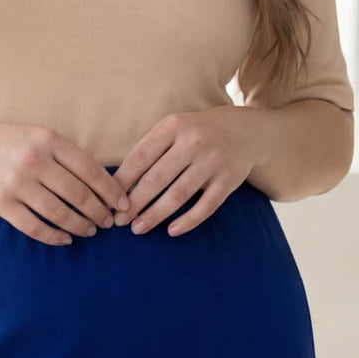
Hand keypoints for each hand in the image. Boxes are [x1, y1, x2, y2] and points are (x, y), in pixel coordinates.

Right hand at [0, 121, 130, 246]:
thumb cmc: (7, 142)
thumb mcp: (39, 136)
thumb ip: (67, 156)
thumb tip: (104, 184)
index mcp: (49, 140)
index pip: (91, 170)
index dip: (112, 192)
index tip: (124, 205)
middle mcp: (34, 161)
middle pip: (79, 195)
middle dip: (99, 213)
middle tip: (109, 222)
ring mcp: (16, 183)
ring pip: (60, 214)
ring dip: (80, 226)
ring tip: (90, 231)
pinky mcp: (1, 204)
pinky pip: (35, 227)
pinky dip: (55, 237)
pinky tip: (65, 239)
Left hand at [112, 108, 255, 236]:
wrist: (248, 130)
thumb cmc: (199, 132)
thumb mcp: (175, 128)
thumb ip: (151, 148)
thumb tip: (119, 183)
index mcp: (174, 126)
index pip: (140, 156)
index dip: (122, 181)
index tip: (109, 200)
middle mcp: (194, 142)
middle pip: (156, 178)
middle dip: (134, 203)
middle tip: (119, 221)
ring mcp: (213, 161)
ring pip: (178, 195)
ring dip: (155, 215)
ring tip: (138, 228)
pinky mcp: (229, 180)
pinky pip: (206, 206)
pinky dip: (188, 221)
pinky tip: (171, 231)